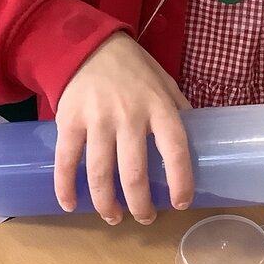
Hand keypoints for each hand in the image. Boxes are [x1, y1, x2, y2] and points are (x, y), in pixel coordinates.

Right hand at [54, 32, 194, 224]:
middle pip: (133, 172)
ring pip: (99, 173)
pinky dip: (65, 187)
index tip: (180, 203)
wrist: (89, 46)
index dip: (180, 180)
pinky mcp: (69, 121)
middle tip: (145, 218)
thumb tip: (198, 141)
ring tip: (113, 217)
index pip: (175, 149)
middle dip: (140, 204)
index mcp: (158, 107)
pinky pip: (66, 160)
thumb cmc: (134, 69)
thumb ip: (177, 111)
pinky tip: (70, 204)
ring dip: (106, 203)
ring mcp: (96, 119)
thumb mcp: (165, 83)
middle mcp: (128, 115)